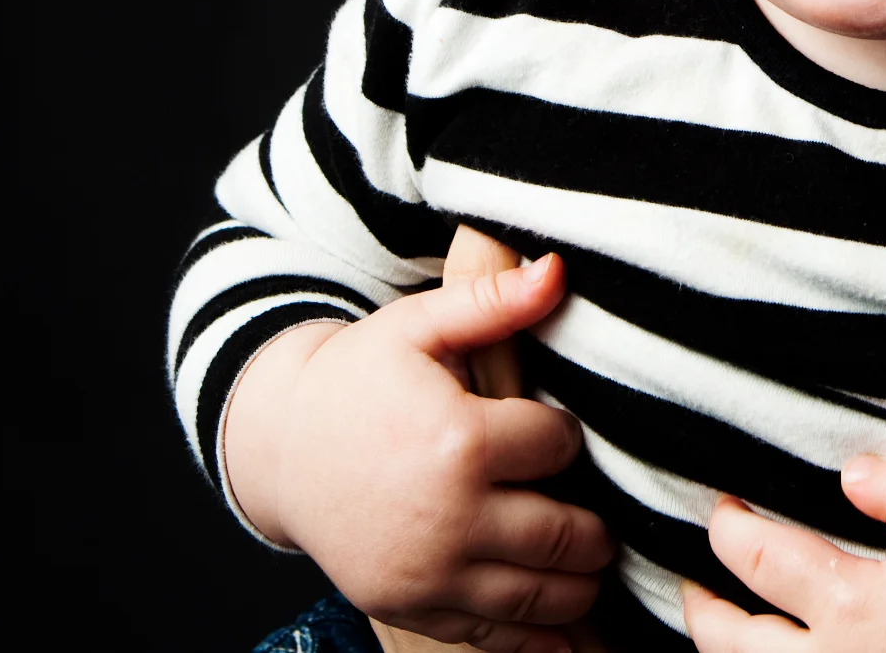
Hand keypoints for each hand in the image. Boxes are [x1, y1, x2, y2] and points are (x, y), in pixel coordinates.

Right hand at [223, 249, 612, 652]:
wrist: (279, 447)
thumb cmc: (356, 379)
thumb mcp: (418, 326)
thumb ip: (492, 302)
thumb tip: (560, 269)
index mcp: (458, 441)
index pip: (559, 447)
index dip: (567, 438)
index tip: (554, 434)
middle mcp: (448, 517)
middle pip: (566, 535)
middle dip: (595, 526)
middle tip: (605, 515)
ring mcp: (428, 572)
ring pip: (541, 595)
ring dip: (580, 583)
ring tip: (589, 559)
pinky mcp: (412, 607)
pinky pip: (493, 635)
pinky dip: (537, 634)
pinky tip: (563, 620)